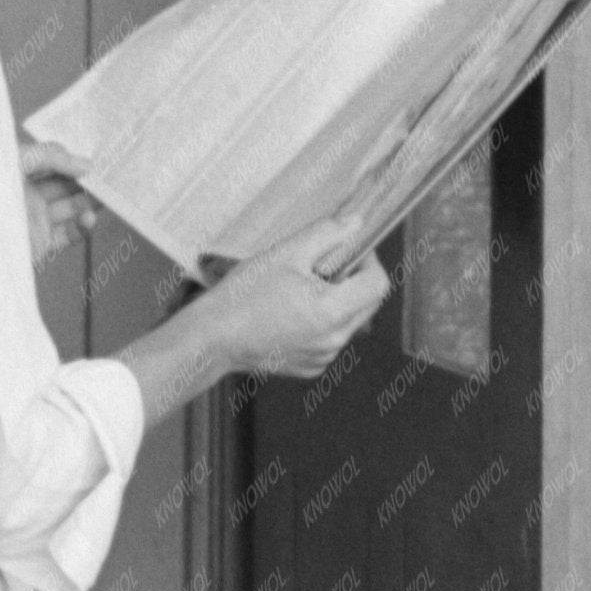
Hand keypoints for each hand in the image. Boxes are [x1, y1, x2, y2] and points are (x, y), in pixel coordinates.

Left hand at [20, 138, 101, 266]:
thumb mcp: (14, 160)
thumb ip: (50, 156)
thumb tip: (85, 164)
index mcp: (14, 170)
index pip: (50, 160)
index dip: (72, 158)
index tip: (96, 157)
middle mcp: (25, 194)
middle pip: (64, 184)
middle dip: (87, 180)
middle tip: (110, 176)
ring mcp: (33, 219)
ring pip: (70, 207)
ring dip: (90, 202)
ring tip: (106, 197)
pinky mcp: (40, 244)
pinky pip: (69, 234)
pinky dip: (83, 227)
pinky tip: (90, 218)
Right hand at [214, 217, 391, 379]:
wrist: (213, 338)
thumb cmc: (244, 294)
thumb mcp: (286, 253)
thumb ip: (327, 234)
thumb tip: (356, 223)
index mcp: (333, 311)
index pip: (378, 284)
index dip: (369, 261)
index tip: (349, 250)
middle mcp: (334, 340)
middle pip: (367, 304)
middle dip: (353, 281)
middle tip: (321, 267)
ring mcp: (323, 357)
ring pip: (348, 322)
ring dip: (336, 302)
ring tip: (299, 291)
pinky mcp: (310, 367)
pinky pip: (329, 340)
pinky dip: (320, 324)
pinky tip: (290, 314)